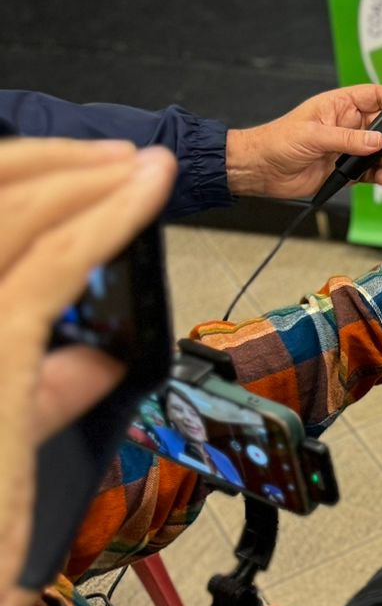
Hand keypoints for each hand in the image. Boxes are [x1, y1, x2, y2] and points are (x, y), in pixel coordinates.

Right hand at [0, 139, 178, 605]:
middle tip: (126, 162)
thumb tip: (95, 359)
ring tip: (143, 170)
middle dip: (60, 166)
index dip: (27, 179)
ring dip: (87, 178)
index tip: (89, 173)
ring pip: (20, 214)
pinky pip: (52, 264)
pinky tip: (141, 198)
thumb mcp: (10, 443)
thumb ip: (41, 392)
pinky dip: (106, 219)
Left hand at [224, 86, 381, 199]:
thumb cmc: (278, 141)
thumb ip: (348, 139)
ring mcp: (349, 148)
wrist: (261, 170)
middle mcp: (348, 125)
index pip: (375, 96)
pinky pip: (371, 171)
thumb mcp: (313, 135)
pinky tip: (381, 179)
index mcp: (340, 105)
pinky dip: (380, 175)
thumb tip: (378, 141)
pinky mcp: (346, 170)